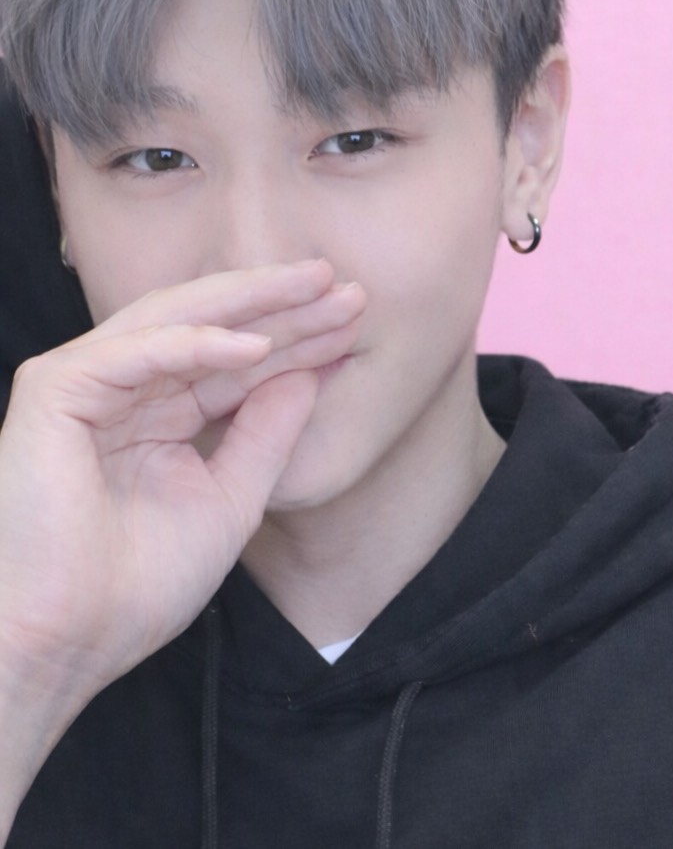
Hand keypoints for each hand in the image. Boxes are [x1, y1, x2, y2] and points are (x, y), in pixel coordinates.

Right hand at [0, 259, 363, 700]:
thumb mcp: (230, 498)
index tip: (355, 325)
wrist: (66, 645)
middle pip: (216, 330)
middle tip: (352, 290)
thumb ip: (267, 433)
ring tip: (318, 287)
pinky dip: (198, 345)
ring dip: (253, 303)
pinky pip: (138, 352)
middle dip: (285, 307)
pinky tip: (257, 346)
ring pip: (179, 320)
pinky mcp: (56, 390)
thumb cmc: (136, 588)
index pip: (237, 362)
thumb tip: (311, 374)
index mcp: (158, 415)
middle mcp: (125, 390)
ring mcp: (87, 383)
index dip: (298, 341)